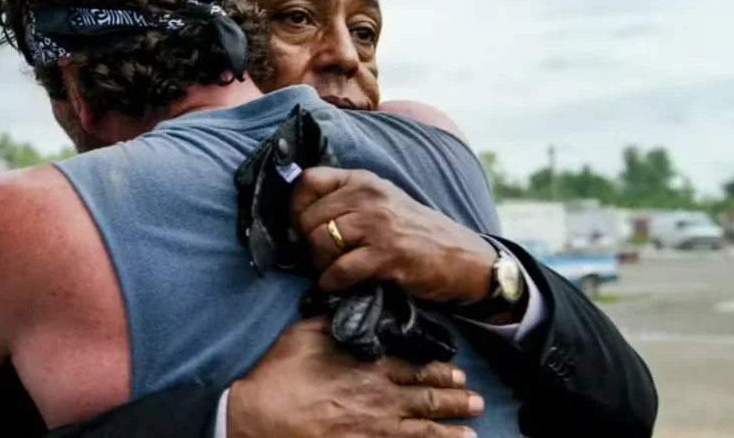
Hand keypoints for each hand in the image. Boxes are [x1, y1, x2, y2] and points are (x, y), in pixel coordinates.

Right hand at [227, 318, 483, 437]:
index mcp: (370, 367)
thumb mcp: (306, 333)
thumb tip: (355, 309)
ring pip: (423, 432)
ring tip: (470, 434)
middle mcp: (380, 400)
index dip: (441, 372)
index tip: (459, 374)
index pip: (416, 369)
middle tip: (476, 402)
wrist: (258, 415)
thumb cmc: (279, 374)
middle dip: (455, 401)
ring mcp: (374, 430)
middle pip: (428, 400)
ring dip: (450, 432)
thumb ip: (337, 322)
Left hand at [291, 167, 496, 303]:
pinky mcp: (387, 255)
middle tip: (321, 258)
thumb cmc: (415, 233)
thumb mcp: (381, 203)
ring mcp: (378, 225)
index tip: (300, 228)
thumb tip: (296, 218)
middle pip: (308, 218)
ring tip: (332, 271)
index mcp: (363, 181)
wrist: (463, 258)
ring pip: (320, 243)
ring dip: (319, 265)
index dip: (295, 207)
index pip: (308, 181)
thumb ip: (344, 202)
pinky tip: (340, 285)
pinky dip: (332, 283)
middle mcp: (368, 196)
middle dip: (307, 244)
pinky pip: (339, 270)